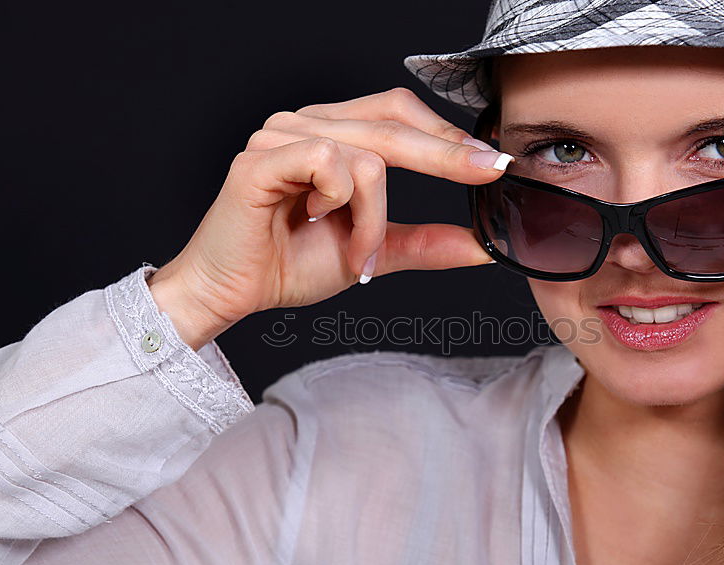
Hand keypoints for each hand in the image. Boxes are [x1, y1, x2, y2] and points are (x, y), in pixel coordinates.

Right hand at [147, 87, 512, 348]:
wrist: (232, 293)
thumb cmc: (289, 265)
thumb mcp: (372, 251)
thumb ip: (422, 243)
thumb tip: (481, 247)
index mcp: (331, 134)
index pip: (399, 112)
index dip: (446, 133)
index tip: (491, 162)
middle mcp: (306, 124)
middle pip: (393, 121)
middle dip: (446, 154)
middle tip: (486, 174)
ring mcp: (280, 136)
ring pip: (367, 155)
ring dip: (376, 216)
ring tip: (359, 255)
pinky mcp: (261, 160)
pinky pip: (330, 166)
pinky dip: (344, 206)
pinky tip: (321, 225)